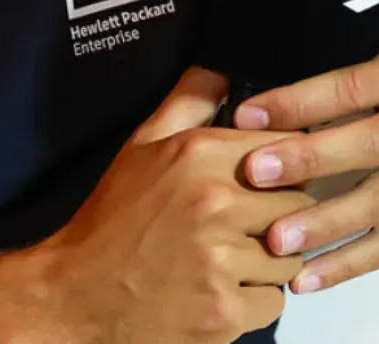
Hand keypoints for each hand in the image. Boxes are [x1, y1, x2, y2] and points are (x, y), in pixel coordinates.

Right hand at [30, 67, 316, 343]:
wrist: (79, 294)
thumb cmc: (113, 219)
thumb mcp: (142, 144)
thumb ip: (189, 100)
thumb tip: (222, 67)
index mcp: (197, 154)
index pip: (284, 146)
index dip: (284, 163)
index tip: (269, 178)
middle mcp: (214, 202)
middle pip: (299, 202)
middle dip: (279, 213)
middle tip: (247, 223)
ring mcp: (221, 260)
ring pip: (291, 255)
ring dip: (270, 260)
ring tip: (230, 256)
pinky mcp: (225, 311)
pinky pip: (274, 301)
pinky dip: (255, 299)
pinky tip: (222, 287)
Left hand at [228, 16, 378, 294]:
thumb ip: (335, 61)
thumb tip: (261, 81)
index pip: (351, 85)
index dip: (299, 101)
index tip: (247, 115)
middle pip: (370, 146)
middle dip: (308, 162)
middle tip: (254, 174)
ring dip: (327, 225)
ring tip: (277, 240)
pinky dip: (351, 262)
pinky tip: (309, 275)